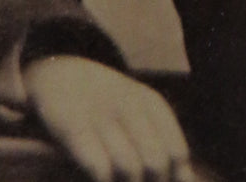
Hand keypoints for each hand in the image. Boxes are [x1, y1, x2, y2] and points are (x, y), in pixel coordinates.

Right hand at [23, 54, 192, 181]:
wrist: (58, 75)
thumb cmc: (105, 107)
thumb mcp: (139, 116)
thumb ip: (164, 145)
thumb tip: (187, 179)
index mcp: (150, 102)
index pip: (177, 153)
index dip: (172, 179)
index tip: (158, 181)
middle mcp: (129, 104)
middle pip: (156, 163)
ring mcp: (101, 114)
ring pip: (130, 168)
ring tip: (118, 180)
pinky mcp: (73, 126)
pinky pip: (99, 168)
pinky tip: (101, 180)